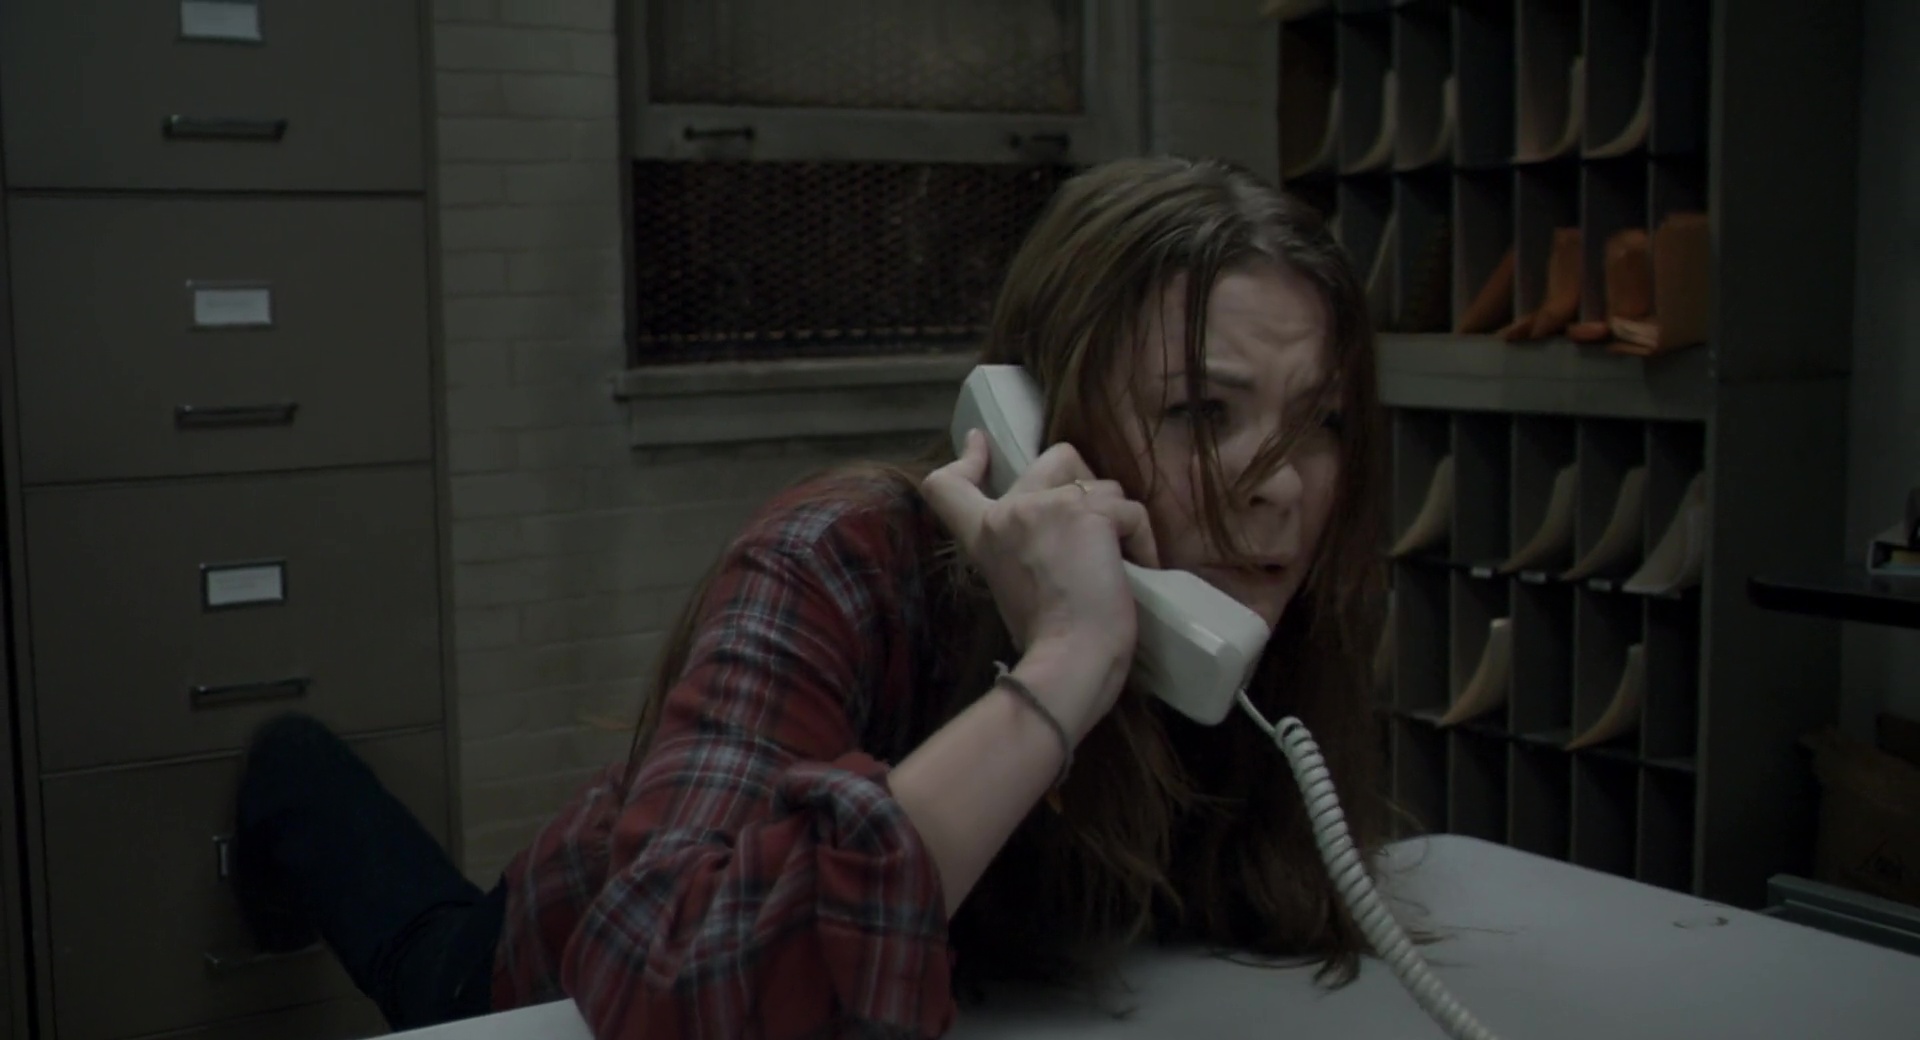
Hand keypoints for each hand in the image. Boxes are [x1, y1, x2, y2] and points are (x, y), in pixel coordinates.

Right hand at [920, 429, 1159, 736]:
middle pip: (1054, 457)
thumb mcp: (1010, 588)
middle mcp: (1010, 510)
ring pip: (1104, 485)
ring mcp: (1050, 506)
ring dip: (1118, 521)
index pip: (948, 486)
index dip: (965, 459)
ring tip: (1120, 563)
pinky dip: (1142, 541)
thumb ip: (1020, 551)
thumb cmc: (1046, 641)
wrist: (1071, 658)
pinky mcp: (1091, 513)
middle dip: (1086, 482)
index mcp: (984, 535)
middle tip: (1098, 525)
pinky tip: (1139, 569)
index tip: (978, 441)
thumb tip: (1056, 542)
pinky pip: (1131, 511)